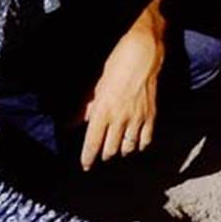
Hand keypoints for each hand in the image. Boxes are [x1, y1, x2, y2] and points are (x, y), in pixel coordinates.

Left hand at [80, 0, 165, 170]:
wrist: (143, 55)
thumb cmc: (116, 66)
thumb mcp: (95, 87)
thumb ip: (84, 108)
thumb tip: (70, 124)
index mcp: (103, 111)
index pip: (93, 142)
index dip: (88, 157)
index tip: (85, 165)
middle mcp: (119, 118)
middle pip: (110, 149)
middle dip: (104, 154)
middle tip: (101, 153)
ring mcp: (137, 119)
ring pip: (128, 148)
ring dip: (121, 151)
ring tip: (117, 149)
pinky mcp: (150, 117)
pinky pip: (145, 140)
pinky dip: (139, 145)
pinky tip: (135, 144)